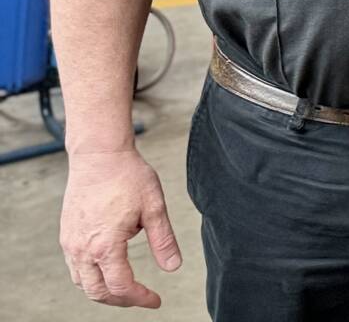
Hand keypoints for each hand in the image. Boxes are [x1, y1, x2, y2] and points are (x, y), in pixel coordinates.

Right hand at [59, 147, 182, 308]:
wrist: (99, 155)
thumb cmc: (127, 176)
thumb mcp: (154, 207)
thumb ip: (163, 240)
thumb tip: (173, 267)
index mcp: (106, 246)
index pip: (121, 286)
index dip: (140, 298)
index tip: (156, 300)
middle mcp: (82, 249)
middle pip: (97, 292)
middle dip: (121, 300)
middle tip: (142, 298)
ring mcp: (70, 243)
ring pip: (83, 282)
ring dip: (103, 290)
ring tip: (126, 287)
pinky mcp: (66, 235)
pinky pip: (75, 267)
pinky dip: (91, 276)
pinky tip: (107, 268)